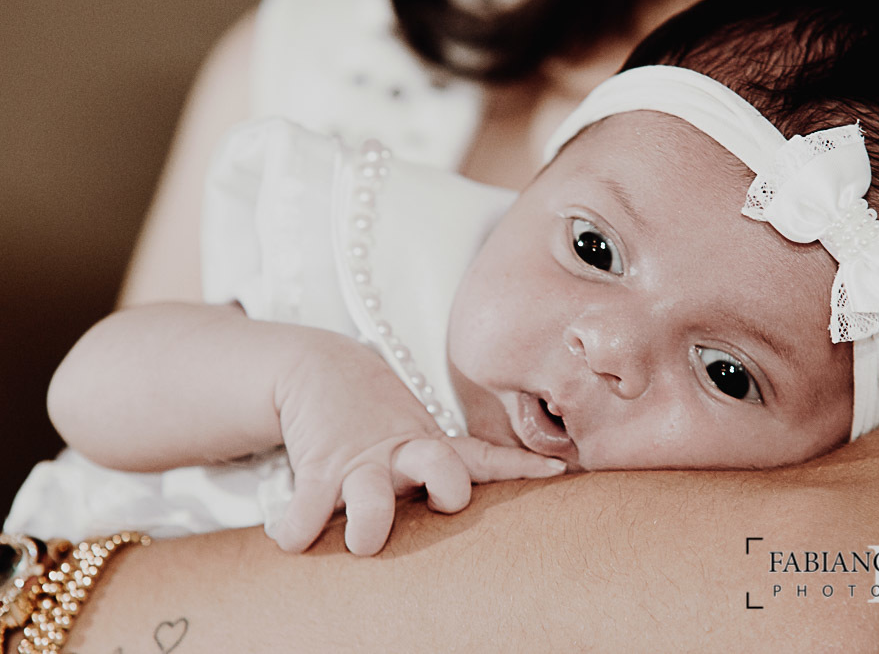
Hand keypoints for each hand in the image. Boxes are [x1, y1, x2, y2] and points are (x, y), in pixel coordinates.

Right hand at [269, 334, 563, 554]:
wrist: (318, 368)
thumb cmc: (376, 419)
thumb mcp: (415, 435)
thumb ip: (442, 466)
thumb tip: (472, 507)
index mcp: (432, 448)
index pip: (485, 456)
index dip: (521, 466)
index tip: (558, 470)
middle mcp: (404, 454)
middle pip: (443, 469)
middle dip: (448, 490)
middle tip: (443, 502)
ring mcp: (362, 461)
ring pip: (372, 496)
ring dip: (368, 522)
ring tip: (361, 540)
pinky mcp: (318, 466)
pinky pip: (307, 505)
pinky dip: (296, 526)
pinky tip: (290, 537)